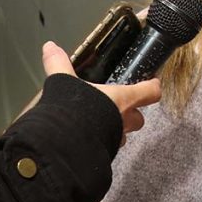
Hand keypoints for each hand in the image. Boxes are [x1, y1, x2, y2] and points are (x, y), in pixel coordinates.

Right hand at [41, 41, 161, 137]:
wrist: (66, 146)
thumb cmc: (75, 112)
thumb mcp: (64, 82)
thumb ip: (58, 64)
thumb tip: (50, 47)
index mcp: (122, 99)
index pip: (150, 92)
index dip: (152, 86)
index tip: (152, 82)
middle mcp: (124, 120)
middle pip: (139, 118)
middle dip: (132, 113)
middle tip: (120, 106)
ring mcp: (116, 140)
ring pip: (124, 135)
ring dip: (117, 129)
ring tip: (101, 123)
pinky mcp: (105, 154)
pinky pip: (109, 148)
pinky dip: (102, 143)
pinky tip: (89, 139)